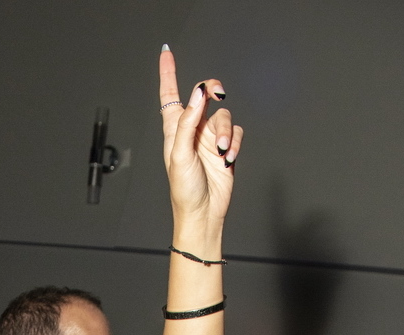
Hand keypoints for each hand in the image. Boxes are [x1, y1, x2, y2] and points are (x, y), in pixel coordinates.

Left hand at [160, 48, 242, 228]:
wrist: (203, 213)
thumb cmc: (184, 190)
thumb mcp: (180, 154)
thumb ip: (188, 121)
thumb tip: (198, 93)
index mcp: (174, 129)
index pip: (170, 94)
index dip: (168, 72)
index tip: (167, 52)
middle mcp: (192, 130)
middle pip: (204, 95)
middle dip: (212, 90)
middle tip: (218, 92)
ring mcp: (210, 138)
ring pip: (224, 115)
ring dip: (225, 132)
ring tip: (220, 152)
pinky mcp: (227, 147)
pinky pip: (236, 132)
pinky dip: (234, 143)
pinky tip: (227, 158)